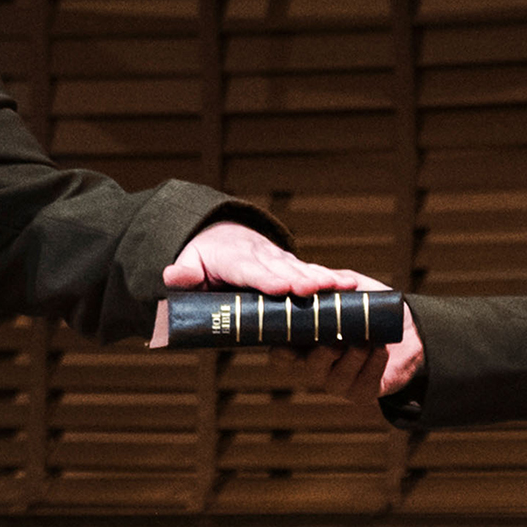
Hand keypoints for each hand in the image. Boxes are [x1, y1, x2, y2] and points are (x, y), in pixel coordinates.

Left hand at [163, 220, 358, 297]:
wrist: (221, 236)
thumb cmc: (203, 258)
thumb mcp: (188, 263)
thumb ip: (183, 273)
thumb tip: (172, 276)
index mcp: (234, 260)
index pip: (249, 271)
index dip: (265, 280)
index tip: (280, 289)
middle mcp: (261, 258)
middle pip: (282, 271)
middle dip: (299, 280)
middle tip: (316, 290)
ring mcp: (279, 261)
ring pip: (302, 270)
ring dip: (323, 278)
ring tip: (344, 286)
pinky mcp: (292, 267)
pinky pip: (314, 272)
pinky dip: (333, 278)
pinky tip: (354, 285)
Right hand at [268, 271, 423, 399]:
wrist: (410, 329)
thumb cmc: (370, 307)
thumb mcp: (349, 287)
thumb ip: (328, 280)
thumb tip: (309, 273)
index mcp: (304, 343)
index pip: (280, 353)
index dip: (281, 346)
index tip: (293, 332)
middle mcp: (315, 365)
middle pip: (309, 364)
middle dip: (324, 350)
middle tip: (339, 336)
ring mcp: (337, 381)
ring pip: (338, 375)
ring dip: (354, 355)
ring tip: (368, 338)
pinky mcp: (361, 392)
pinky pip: (364, 382)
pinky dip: (374, 364)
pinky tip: (381, 348)